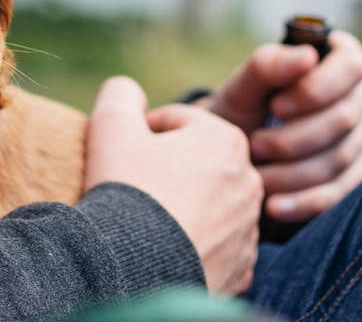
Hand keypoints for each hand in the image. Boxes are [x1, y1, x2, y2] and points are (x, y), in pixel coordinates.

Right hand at [85, 77, 262, 294]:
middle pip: (193, 163)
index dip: (140, 134)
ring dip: (179, 205)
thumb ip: (120, 94)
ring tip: (146, 220)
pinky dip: (190, 243)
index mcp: (225, 139)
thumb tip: (128, 91)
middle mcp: (250, 181)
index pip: (174, 123)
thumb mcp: (111, 125)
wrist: (138, 270)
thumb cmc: (127, 191)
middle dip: (165, 169)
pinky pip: (212, 245)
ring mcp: (248, 228)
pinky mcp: (242, 267)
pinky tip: (162, 248)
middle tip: (132, 186)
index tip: (122, 155)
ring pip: (206, 204)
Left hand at [206, 31, 361, 221]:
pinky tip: (274, 207)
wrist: (229, 156)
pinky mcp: (358, 176)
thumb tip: (306, 56)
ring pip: (342, 159)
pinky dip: (305, 202)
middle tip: (254, 145)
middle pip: (345, 118)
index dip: (317, 88)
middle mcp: (358, 99)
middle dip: (294, 138)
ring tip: (255, 177)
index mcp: (335, 62)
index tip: (276, 107)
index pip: (351, 65)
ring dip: (293, 173)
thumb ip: (266, 66)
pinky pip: (343, 193)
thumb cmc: (237, 113)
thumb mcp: (241, 89)